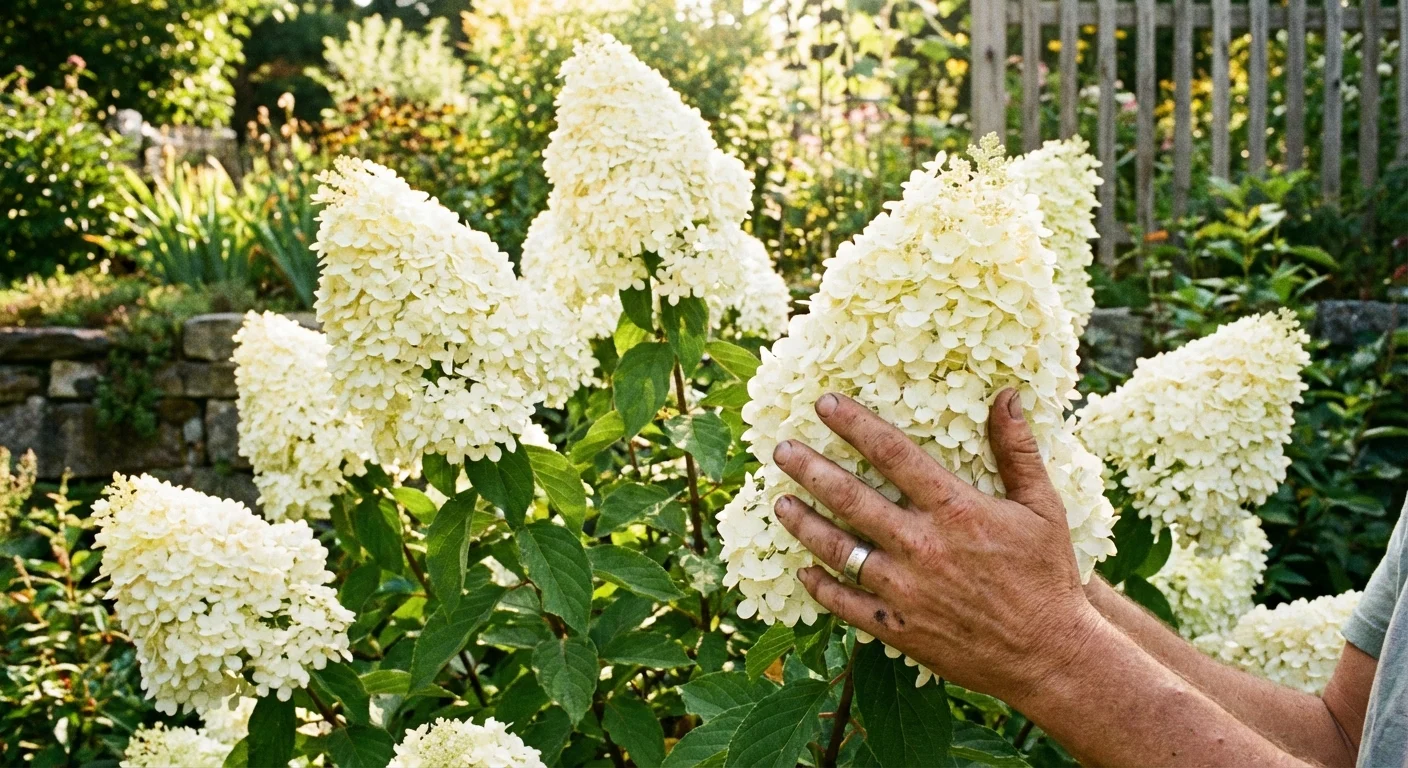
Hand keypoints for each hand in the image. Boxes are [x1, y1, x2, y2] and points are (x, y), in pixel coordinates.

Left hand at [772, 389, 1102, 703]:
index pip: (891, 453)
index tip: (825, 403)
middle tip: (781, 448)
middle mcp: (920, 545)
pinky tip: (803, 569)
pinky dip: (819, 585)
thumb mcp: (1042, 508)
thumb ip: (1017, 450)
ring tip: (780, 503)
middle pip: (849, 496)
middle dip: (809, 468)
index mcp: (954, 509)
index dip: (854, 424)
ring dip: (802, 522)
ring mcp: (903, 589)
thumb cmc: (1047, 577)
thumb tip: (1006, 396)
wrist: (1049, 655)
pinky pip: (844, 602)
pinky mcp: (897, 627)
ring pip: (836, 548)